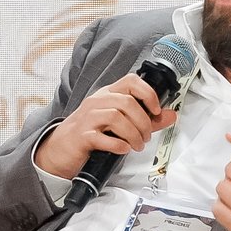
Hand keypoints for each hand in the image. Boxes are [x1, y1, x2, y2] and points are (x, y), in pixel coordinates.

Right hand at [35, 71, 172, 182]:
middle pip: (127, 103)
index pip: (131, 81)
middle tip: (146, 137)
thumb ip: (146, 119)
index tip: (156, 110)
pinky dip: (118, 144)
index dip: (148, 94)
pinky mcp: (82, 136)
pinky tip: (123, 149)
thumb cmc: (90, 133)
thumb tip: (170, 115)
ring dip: (133, 134)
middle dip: (143, 122)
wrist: (60, 149)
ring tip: (137, 145)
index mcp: (107, 94)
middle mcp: (97, 102)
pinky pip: (102, 137)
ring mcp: (87, 118)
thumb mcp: (118, 123)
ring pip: (116, 118)